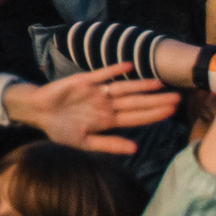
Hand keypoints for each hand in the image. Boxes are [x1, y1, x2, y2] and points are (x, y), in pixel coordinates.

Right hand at [1, 66, 180, 154]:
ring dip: (141, 86)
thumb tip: (135, 149)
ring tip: (160, 83)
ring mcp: (96, 92)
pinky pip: (102, 74)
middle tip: (177, 98)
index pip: (137, 118)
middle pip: (136, 102)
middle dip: (156, 100)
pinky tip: (128, 66)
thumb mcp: (84, 142)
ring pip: (124, 88)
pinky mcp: (83, 81)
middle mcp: (106, 105)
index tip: (172, 113)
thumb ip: (109, 144)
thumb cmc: (60, 129)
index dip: (154, 115)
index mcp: (108, 121)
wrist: (38, 112)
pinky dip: (115, 70)